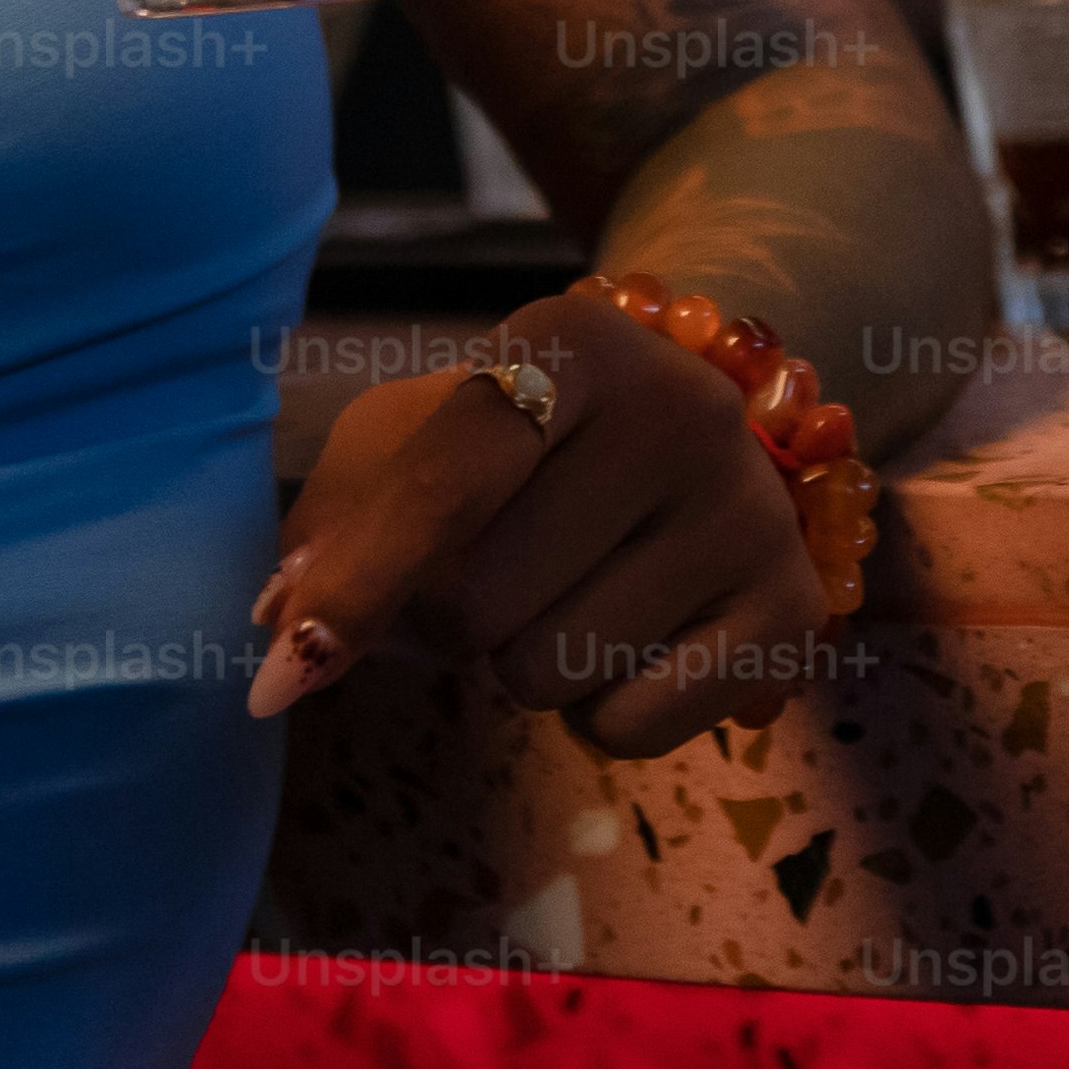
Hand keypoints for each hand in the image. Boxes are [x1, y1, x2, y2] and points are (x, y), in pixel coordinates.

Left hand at [248, 288, 818, 760]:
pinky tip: (638, 635)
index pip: (446, 486)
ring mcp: (752, 509)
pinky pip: (629, 729)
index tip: (275, 684)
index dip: (356, 589)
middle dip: (455, 615)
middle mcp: (684, 407)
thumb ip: (337, 521)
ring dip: (528, 661)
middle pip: (477, 605)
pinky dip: (603, 713)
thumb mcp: (415, 433)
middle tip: (510, 560)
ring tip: (580, 587)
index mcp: (574, 340)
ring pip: (548, 676)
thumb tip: (283, 631)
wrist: (692, 434)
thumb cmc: (518, 442)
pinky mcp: (793, 611)